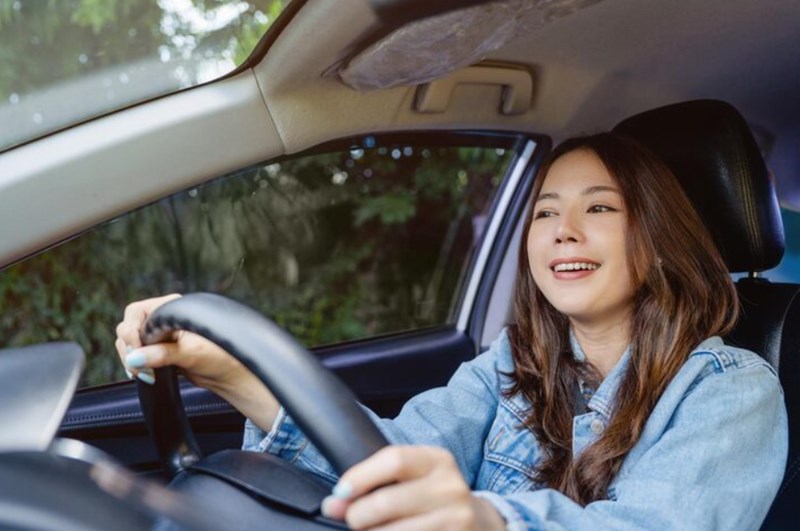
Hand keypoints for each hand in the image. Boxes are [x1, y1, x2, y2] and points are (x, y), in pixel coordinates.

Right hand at [114, 294, 279, 429]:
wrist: (232, 373)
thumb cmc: (221, 356)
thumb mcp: (191, 353)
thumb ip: (162, 354)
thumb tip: (136, 357)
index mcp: (172, 308)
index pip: (136, 312)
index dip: (132, 333)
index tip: (137, 353)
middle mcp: (165, 318)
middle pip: (129, 327)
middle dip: (129, 348)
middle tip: (138, 368)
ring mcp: (161, 335)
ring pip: (130, 343)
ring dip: (131, 359)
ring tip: (144, 374)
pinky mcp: (161, 350)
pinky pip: (138, 355)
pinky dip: (136, 364)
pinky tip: (143, 374)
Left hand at [321, 446, 504, 530]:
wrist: (480, 525)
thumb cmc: (432, 499)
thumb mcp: (413, 479)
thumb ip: (375, 483)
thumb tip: (333, 503)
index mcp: (438, 461)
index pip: (393, 460)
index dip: (360, 477)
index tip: (340, 492)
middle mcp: (451, 488)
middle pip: (388, 501)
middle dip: (358, 515)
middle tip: (352, 520)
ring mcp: (457, 519)